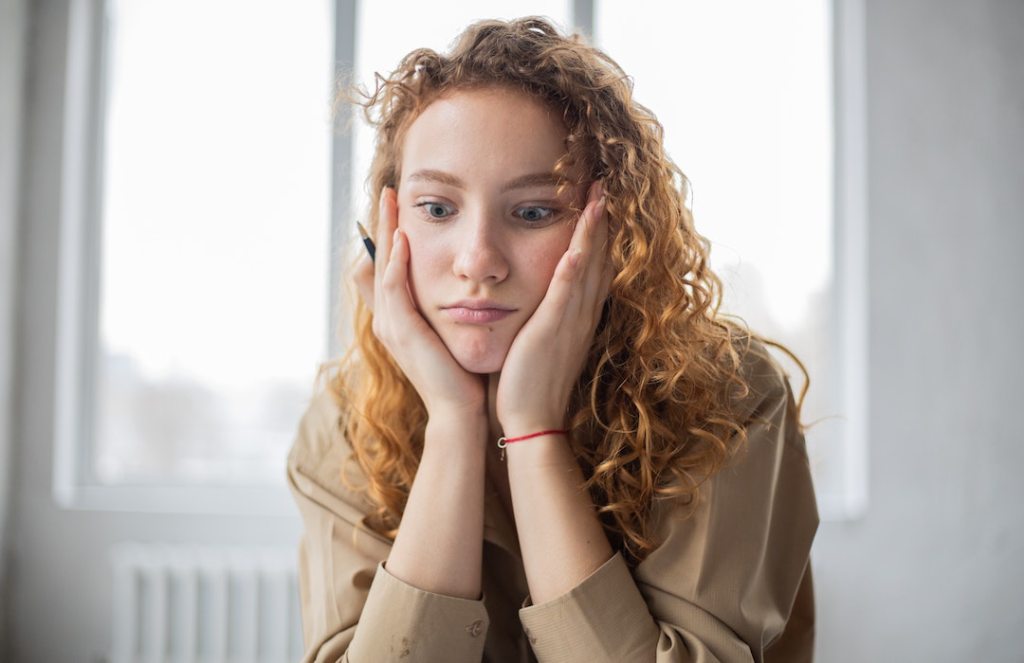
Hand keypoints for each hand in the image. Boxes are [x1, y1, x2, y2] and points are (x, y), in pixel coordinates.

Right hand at [354, 187, 486, 419]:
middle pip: (378, 259)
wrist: (461, 412)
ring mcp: (391, 325)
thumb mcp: (452, 334)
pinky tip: (402, 239)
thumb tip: (465, 287)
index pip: (388, 266)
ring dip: (385, 232)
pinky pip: (394, 288)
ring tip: (391, 201)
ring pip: (382, 267)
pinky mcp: (402, 332)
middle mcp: (387, 318)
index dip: (389, 235)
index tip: (399, 205)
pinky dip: (396, 261)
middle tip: (387, 190)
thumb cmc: (462, 376)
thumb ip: (449, 309)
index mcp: (398, 318)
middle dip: (382, 224)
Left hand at [495, 180, 612, 432]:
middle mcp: (581, 315)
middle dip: (601, 221)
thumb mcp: (541, 342)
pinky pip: (566, 296)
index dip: (597, 234)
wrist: (532, 421)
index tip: (597, 202)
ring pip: (587, 269)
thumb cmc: (530, 383)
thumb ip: (543, 315)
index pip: (592, 266)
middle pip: (598, 259)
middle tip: (604, 184)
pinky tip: (577, 247)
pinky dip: (574, 270)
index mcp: (576, 316)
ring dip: (593, 233)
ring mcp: (569, 323)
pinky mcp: (552, 333)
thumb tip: (535, 295)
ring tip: (598, 197)